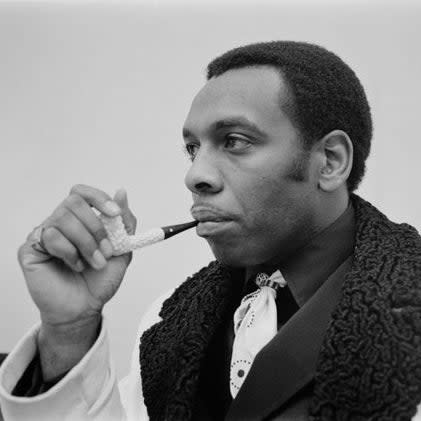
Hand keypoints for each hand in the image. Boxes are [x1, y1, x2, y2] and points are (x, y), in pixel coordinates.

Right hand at [18, 185, 136, 327]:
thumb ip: (124, 222)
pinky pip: (50, 236)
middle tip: (107, 250)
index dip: (99, 198)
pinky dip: (70, 252)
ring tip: (95, 262)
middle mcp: (60, 223)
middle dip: (96, 228)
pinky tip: (76, 266)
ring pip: (63, 218)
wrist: (85, 308)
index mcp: (80, 219)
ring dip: (86, 242)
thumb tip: (122, 192)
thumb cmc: (99, 280)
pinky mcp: (30, 248)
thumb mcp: (122, 249)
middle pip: (74, 202)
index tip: (115, 214)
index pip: (82, 193)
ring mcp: (44, 234)